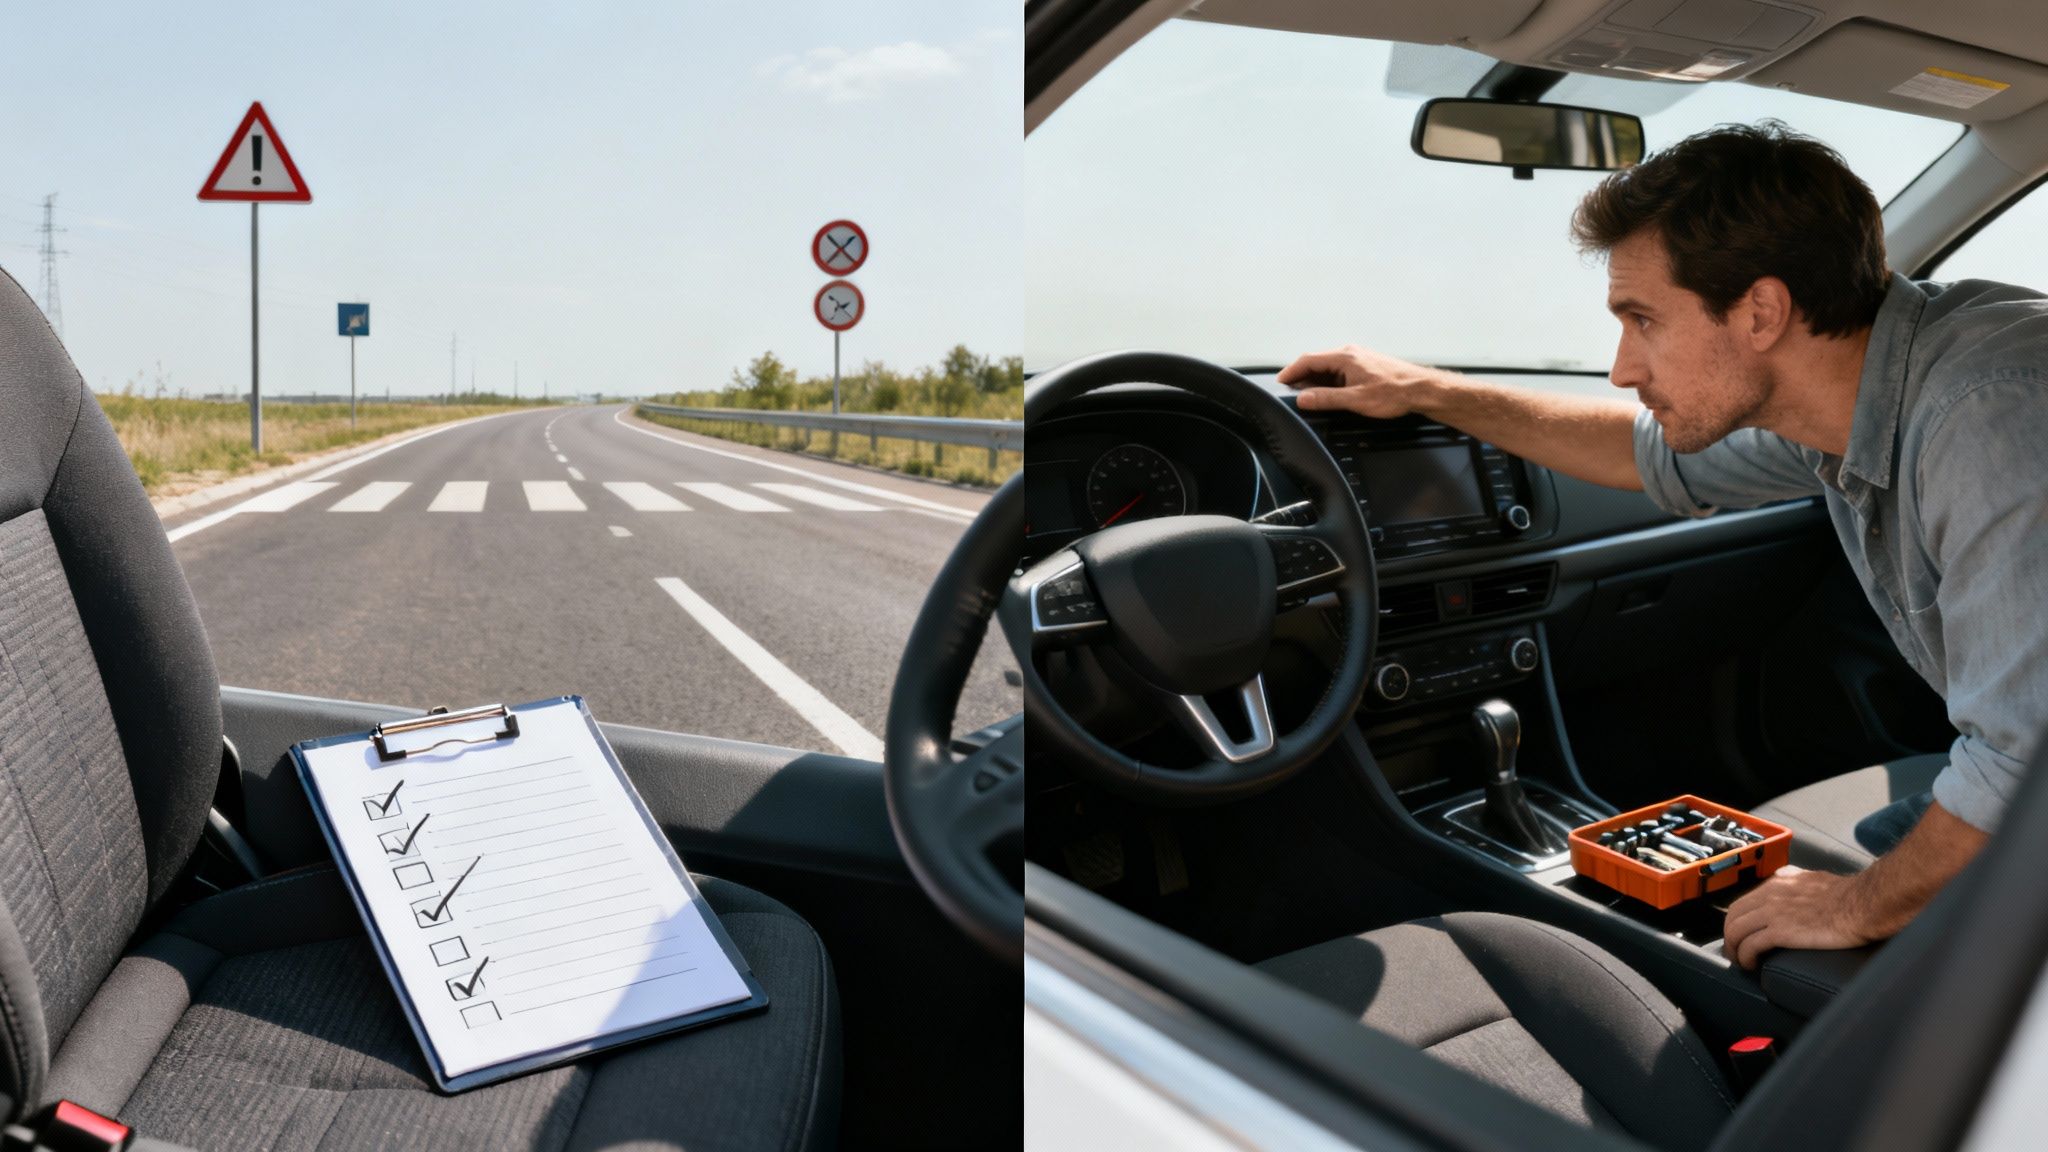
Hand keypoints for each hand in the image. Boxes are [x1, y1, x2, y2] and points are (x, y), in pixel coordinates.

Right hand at [1275, 344, 1436, 418]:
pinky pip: (1339, 371)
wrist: (1422, 389)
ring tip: (1310, 397)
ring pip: (1328, 367)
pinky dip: (1329, 381)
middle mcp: (1350, 353)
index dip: (1291, 372)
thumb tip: (1303, 398)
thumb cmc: (1395, 391)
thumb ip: (1326, 399)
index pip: (1308, 360)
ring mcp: (1358, 358)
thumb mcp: (1356, 399)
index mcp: (1345, 357)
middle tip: (1291, 394)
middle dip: (1301, 378)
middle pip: (1316, 363)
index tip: (1280, 382)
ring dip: (1316, 381)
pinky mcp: (1365, 366)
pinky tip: (1331, 394)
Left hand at [1720, 866, 1874, 969]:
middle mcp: (1771, 893)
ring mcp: (1774, 911)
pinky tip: (1752, 965)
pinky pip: (1750, 945)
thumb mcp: (1816, 879)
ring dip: (1734, 949)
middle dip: (1730, 935)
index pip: (1745, 899)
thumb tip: (1793, 884)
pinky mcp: (1781, 930)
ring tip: (1742, 962)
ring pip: (1736, 930)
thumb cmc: (1850, 895)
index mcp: (1780, 881)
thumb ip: (1799, 882)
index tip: (1742, 933)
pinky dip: (1746, 957)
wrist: (1864, 904)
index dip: (1739, 919)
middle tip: (1736, 951)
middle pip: (1734, 915)